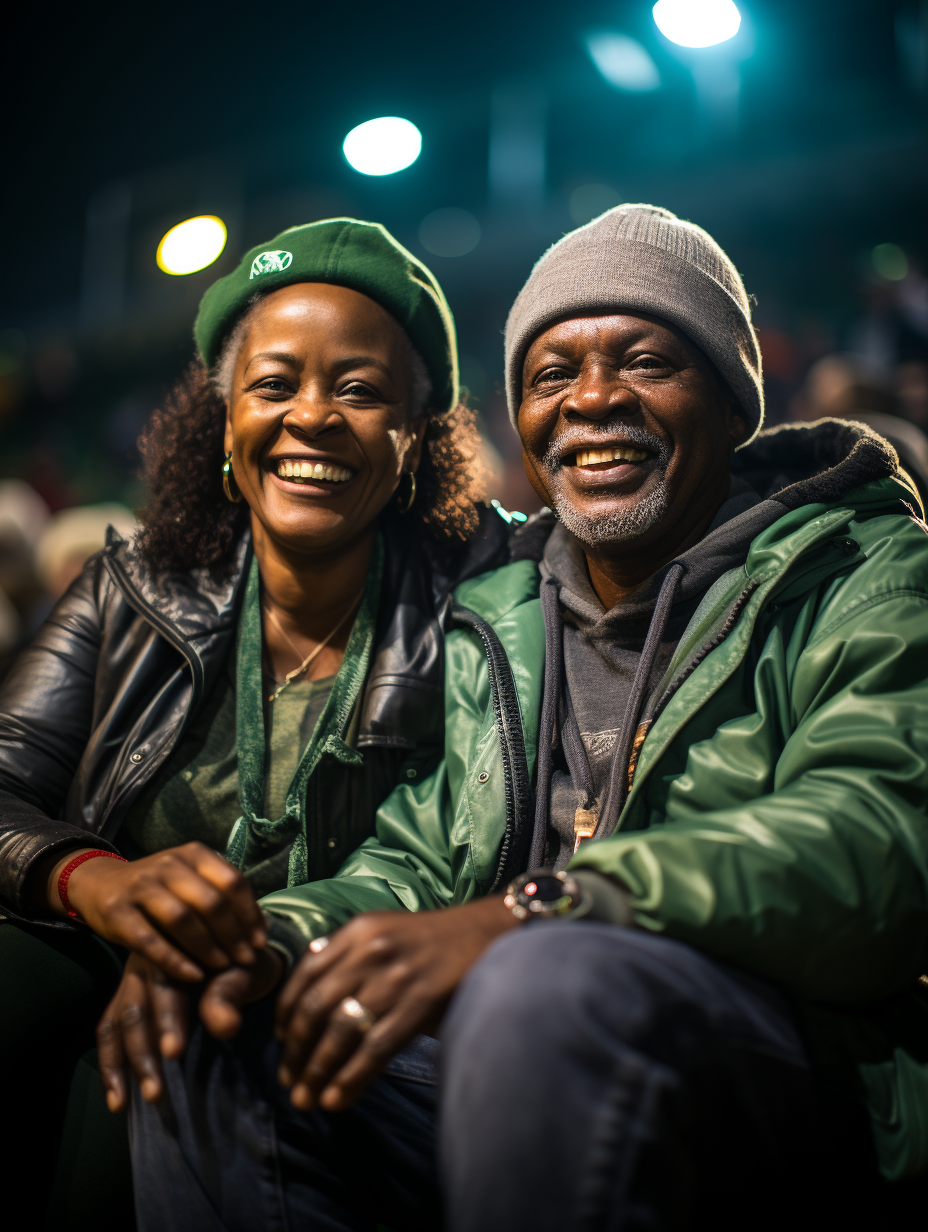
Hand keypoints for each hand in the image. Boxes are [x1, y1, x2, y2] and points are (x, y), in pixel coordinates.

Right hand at [48, 842, 266, 980]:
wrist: (101, 884)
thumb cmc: (160, 889)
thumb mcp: (191, 879)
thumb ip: (220, 895)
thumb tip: (260, 928)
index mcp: (194, 854)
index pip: (232, 882)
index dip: (250, 914)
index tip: (259, 942)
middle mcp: (168, 865)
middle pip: (211, 901)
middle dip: (233, 934)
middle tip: (245, 960)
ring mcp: (140, 886)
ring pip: (182, 919)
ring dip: (208, 947)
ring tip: (222, 967)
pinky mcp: (117, 912)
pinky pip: (149, 941)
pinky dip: (175, 960)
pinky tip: (194, 975)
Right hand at [98, 947, 284, 1112]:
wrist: (237, 951)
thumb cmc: (241, 963)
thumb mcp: (243, 972)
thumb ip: (230, 995)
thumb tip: (226, 1027)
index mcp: (173, 951)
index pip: (166, 988)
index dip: (168, 1021)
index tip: (174, 1053)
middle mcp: (144, 966)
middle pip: (135, 1010)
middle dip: (142, 1054)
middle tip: (155, 1092)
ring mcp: (131, 984)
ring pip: (116, 1025)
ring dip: (119, 1066)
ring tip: (123, 1104)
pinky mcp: (126, 1003)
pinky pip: (109, 1032)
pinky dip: (111, 1065)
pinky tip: (117, 1098)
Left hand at [275, 897, 517, 1112]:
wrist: (484, 933)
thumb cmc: (430, 938)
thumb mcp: (382, 930)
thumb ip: (345, 953)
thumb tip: (305, 986)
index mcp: (357, 932)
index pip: (304, 974)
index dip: (285, 1011)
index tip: (279, 1040)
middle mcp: (370, 952)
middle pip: (316, 1007)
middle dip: (295, 1050)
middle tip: (287, 1080)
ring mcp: (395, 979)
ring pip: (342, 1031)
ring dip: (318, 1070)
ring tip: (305, 1098)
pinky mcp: (420, 1004)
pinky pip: (376, 1047)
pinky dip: (352, 1077)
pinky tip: (336, 1099)